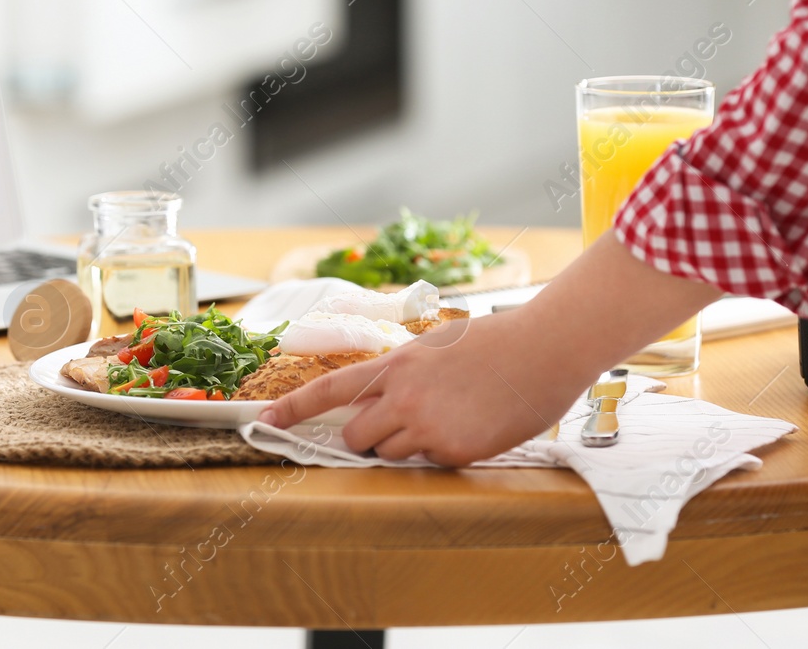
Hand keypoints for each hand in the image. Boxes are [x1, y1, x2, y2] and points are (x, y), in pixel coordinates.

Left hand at [259, 309, 596, 465]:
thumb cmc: (494, 344)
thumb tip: (381, 401)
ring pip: (390, 454)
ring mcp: (428, 427)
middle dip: (365, 439)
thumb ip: (403, 373)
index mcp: (396, 364)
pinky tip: (471, 427)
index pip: (331, 389)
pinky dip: (444, 452)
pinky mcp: (454, 452)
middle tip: (394, 427)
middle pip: (356, 437)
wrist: (543, 350)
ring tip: (447, 417)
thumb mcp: (435, 347)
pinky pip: (429, 463)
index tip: (265, 421)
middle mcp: (403, 397)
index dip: (294, 408)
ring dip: (407, 445)